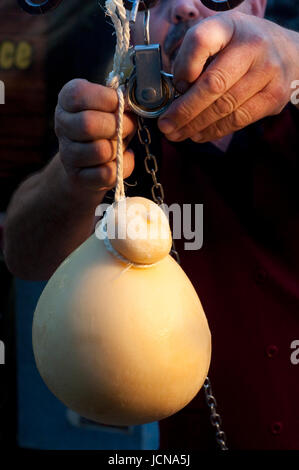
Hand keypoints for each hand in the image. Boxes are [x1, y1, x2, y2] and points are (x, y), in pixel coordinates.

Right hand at [55, 79, 135, 191]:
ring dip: (119, 148)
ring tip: (121, 144)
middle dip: (117, 125)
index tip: (120, 103)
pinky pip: (107, 173)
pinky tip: (120, 160)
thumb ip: (119, 103)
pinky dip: (122, 166)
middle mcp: (62, 126)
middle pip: (87, 124)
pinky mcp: (78, 177)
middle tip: (128, 125)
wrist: (89, 164)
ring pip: (100, 151)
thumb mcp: (110, 108)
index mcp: (66, 101)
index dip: (106, 98)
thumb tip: (131, 106)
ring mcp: (67, 154)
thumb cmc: (106, 128)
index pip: (78, 95)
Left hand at [158, 11, 298, 142]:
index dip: (184, 66)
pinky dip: (213, 131)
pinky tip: (198, 135)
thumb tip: (175, 95)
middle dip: (184, 110)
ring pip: (224, 107)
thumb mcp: (219, 37)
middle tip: (165, 125)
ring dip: (195, 126)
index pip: (201, 41)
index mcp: (231, 26)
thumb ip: (196, 57)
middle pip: (213, 84)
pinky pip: (238, 120)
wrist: (288, 54)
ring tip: (176, 134)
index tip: (175, 86)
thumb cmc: (241, 48)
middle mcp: (253, 45)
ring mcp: (267, 72)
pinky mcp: (274, 96)